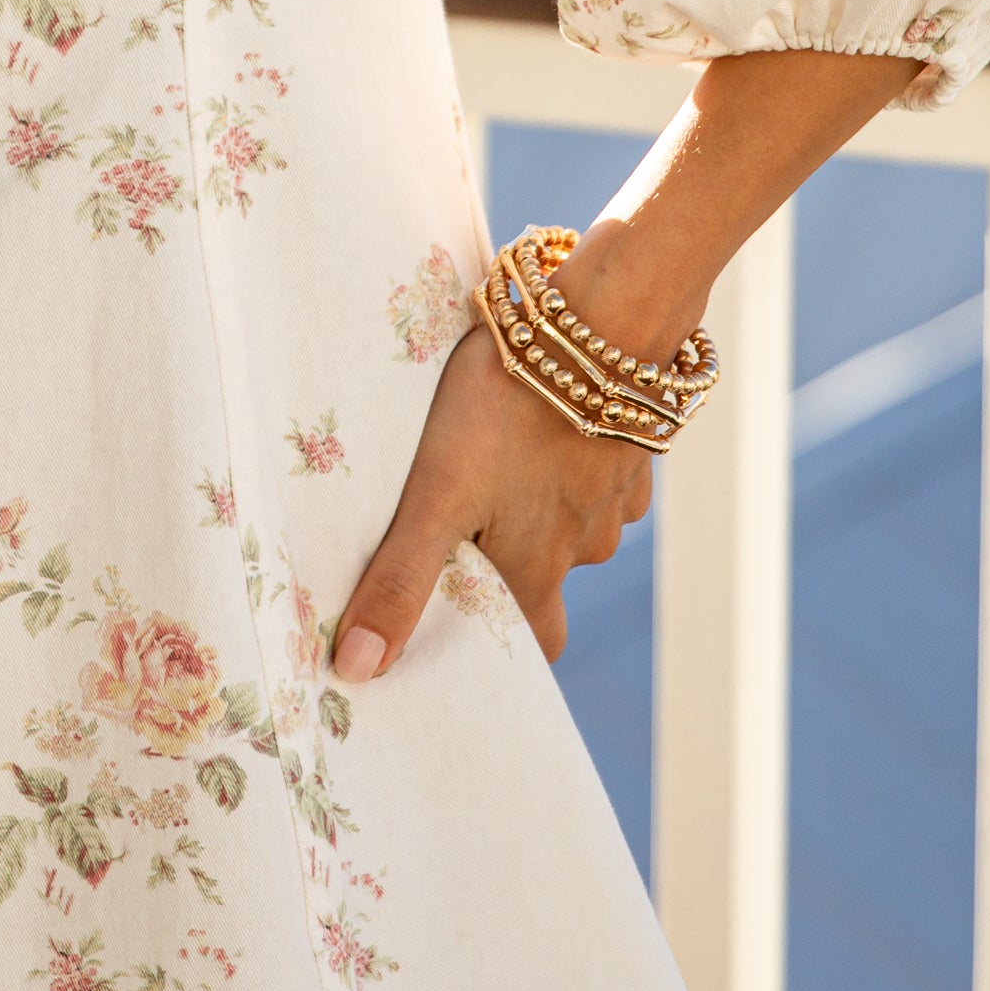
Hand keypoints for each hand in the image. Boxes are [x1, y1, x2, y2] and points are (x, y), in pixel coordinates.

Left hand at [333, 311, 654, 673]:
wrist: (603, 320)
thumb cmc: (509, 407)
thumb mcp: (437, 494)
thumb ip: (401, 579)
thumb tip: (358, 670)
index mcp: (540, 566)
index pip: (532, 641)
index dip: (500, 640)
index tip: (463, 631)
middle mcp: (587, 541)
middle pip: (548, 578)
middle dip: (510, 563)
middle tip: (466, 528)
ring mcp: (616, 491)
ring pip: (572, 520)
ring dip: (536, 504)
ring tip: (490, 462)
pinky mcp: (632, 439)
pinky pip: (596, 467)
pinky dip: (568, 456)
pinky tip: (538, 421)